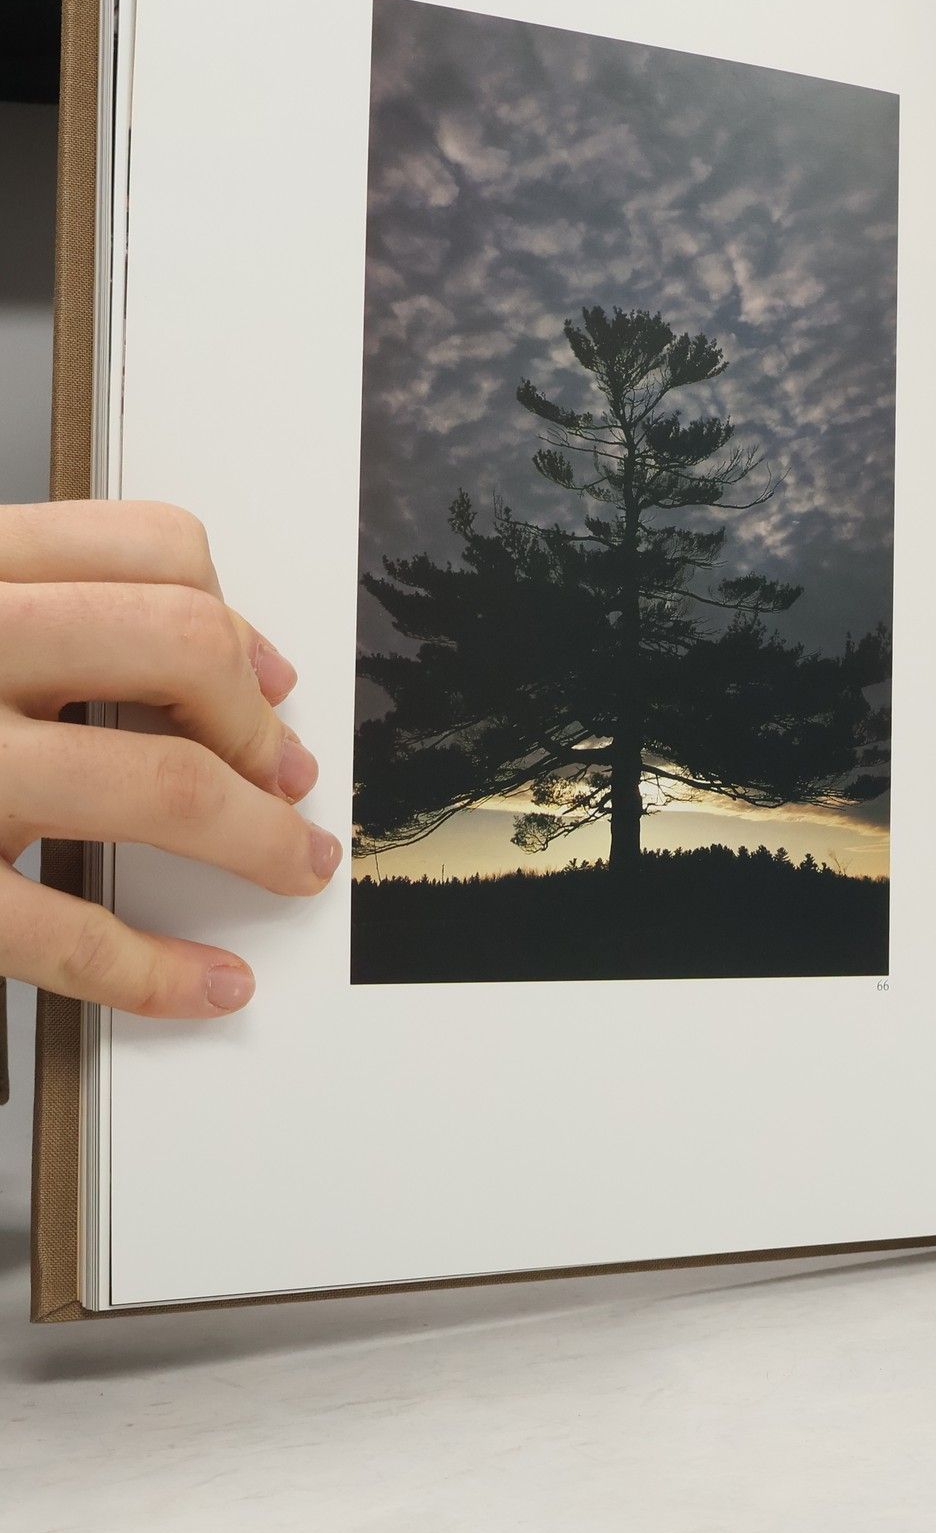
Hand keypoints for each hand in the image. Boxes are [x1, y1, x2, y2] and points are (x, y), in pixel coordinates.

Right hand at [0, 501, 341, 1016]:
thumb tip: (235, 661)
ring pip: (159, 783)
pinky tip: (204, 981)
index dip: (239, 620)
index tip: (269, 682)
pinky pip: (61, 934)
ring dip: (258, 837)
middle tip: (281, 774)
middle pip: (180, 647)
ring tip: (289, 863)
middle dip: (259, 723)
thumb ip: (49, 608)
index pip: (154, 551)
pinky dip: (155, 971)